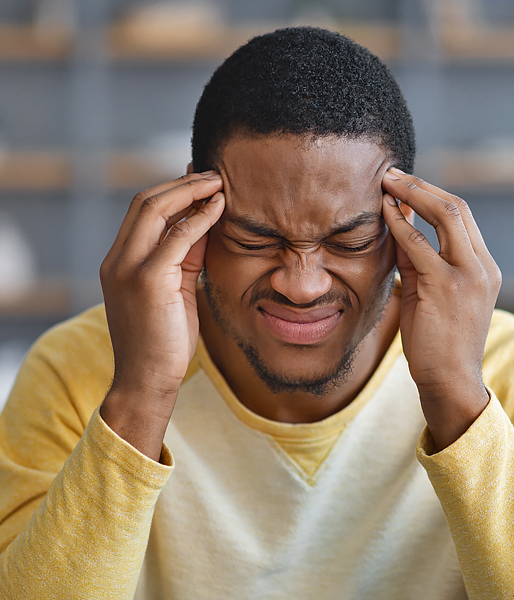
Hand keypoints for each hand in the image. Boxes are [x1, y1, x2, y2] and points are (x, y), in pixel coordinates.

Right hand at [99, 172, 223, 458]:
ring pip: (156, 210)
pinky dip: (199, 217)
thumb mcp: (176, 290)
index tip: (200, 181)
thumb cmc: (164, 340)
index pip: (141, 211)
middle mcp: (117, 260)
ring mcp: (128, 268)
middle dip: (181, 183)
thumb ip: (186, 256)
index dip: (172, 191)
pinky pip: (177, 236)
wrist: (147, 380)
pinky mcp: (147, 280)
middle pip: (145, 201)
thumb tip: (206, 222)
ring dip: (190, 191)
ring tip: (219, 183)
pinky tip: (219, 207)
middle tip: (213, 174)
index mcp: (119, 261)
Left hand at [382, 168, 501, 450]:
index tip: (405, 185)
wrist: (450, 380)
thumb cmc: (438, 340)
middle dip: (422, 186)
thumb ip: (417, 262)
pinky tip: (384, 212)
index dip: (431, 195)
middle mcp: (482, 266)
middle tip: (391, 173)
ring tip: (385, 183)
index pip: (462, 217)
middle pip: (457, 207)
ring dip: (411, 195)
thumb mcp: (430, 294)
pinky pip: (420, 246)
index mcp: (483, 267)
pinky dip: (401, 225)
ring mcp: (469, 275)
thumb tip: (396, 229)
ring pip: (446, 216)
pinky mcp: (447, 287)